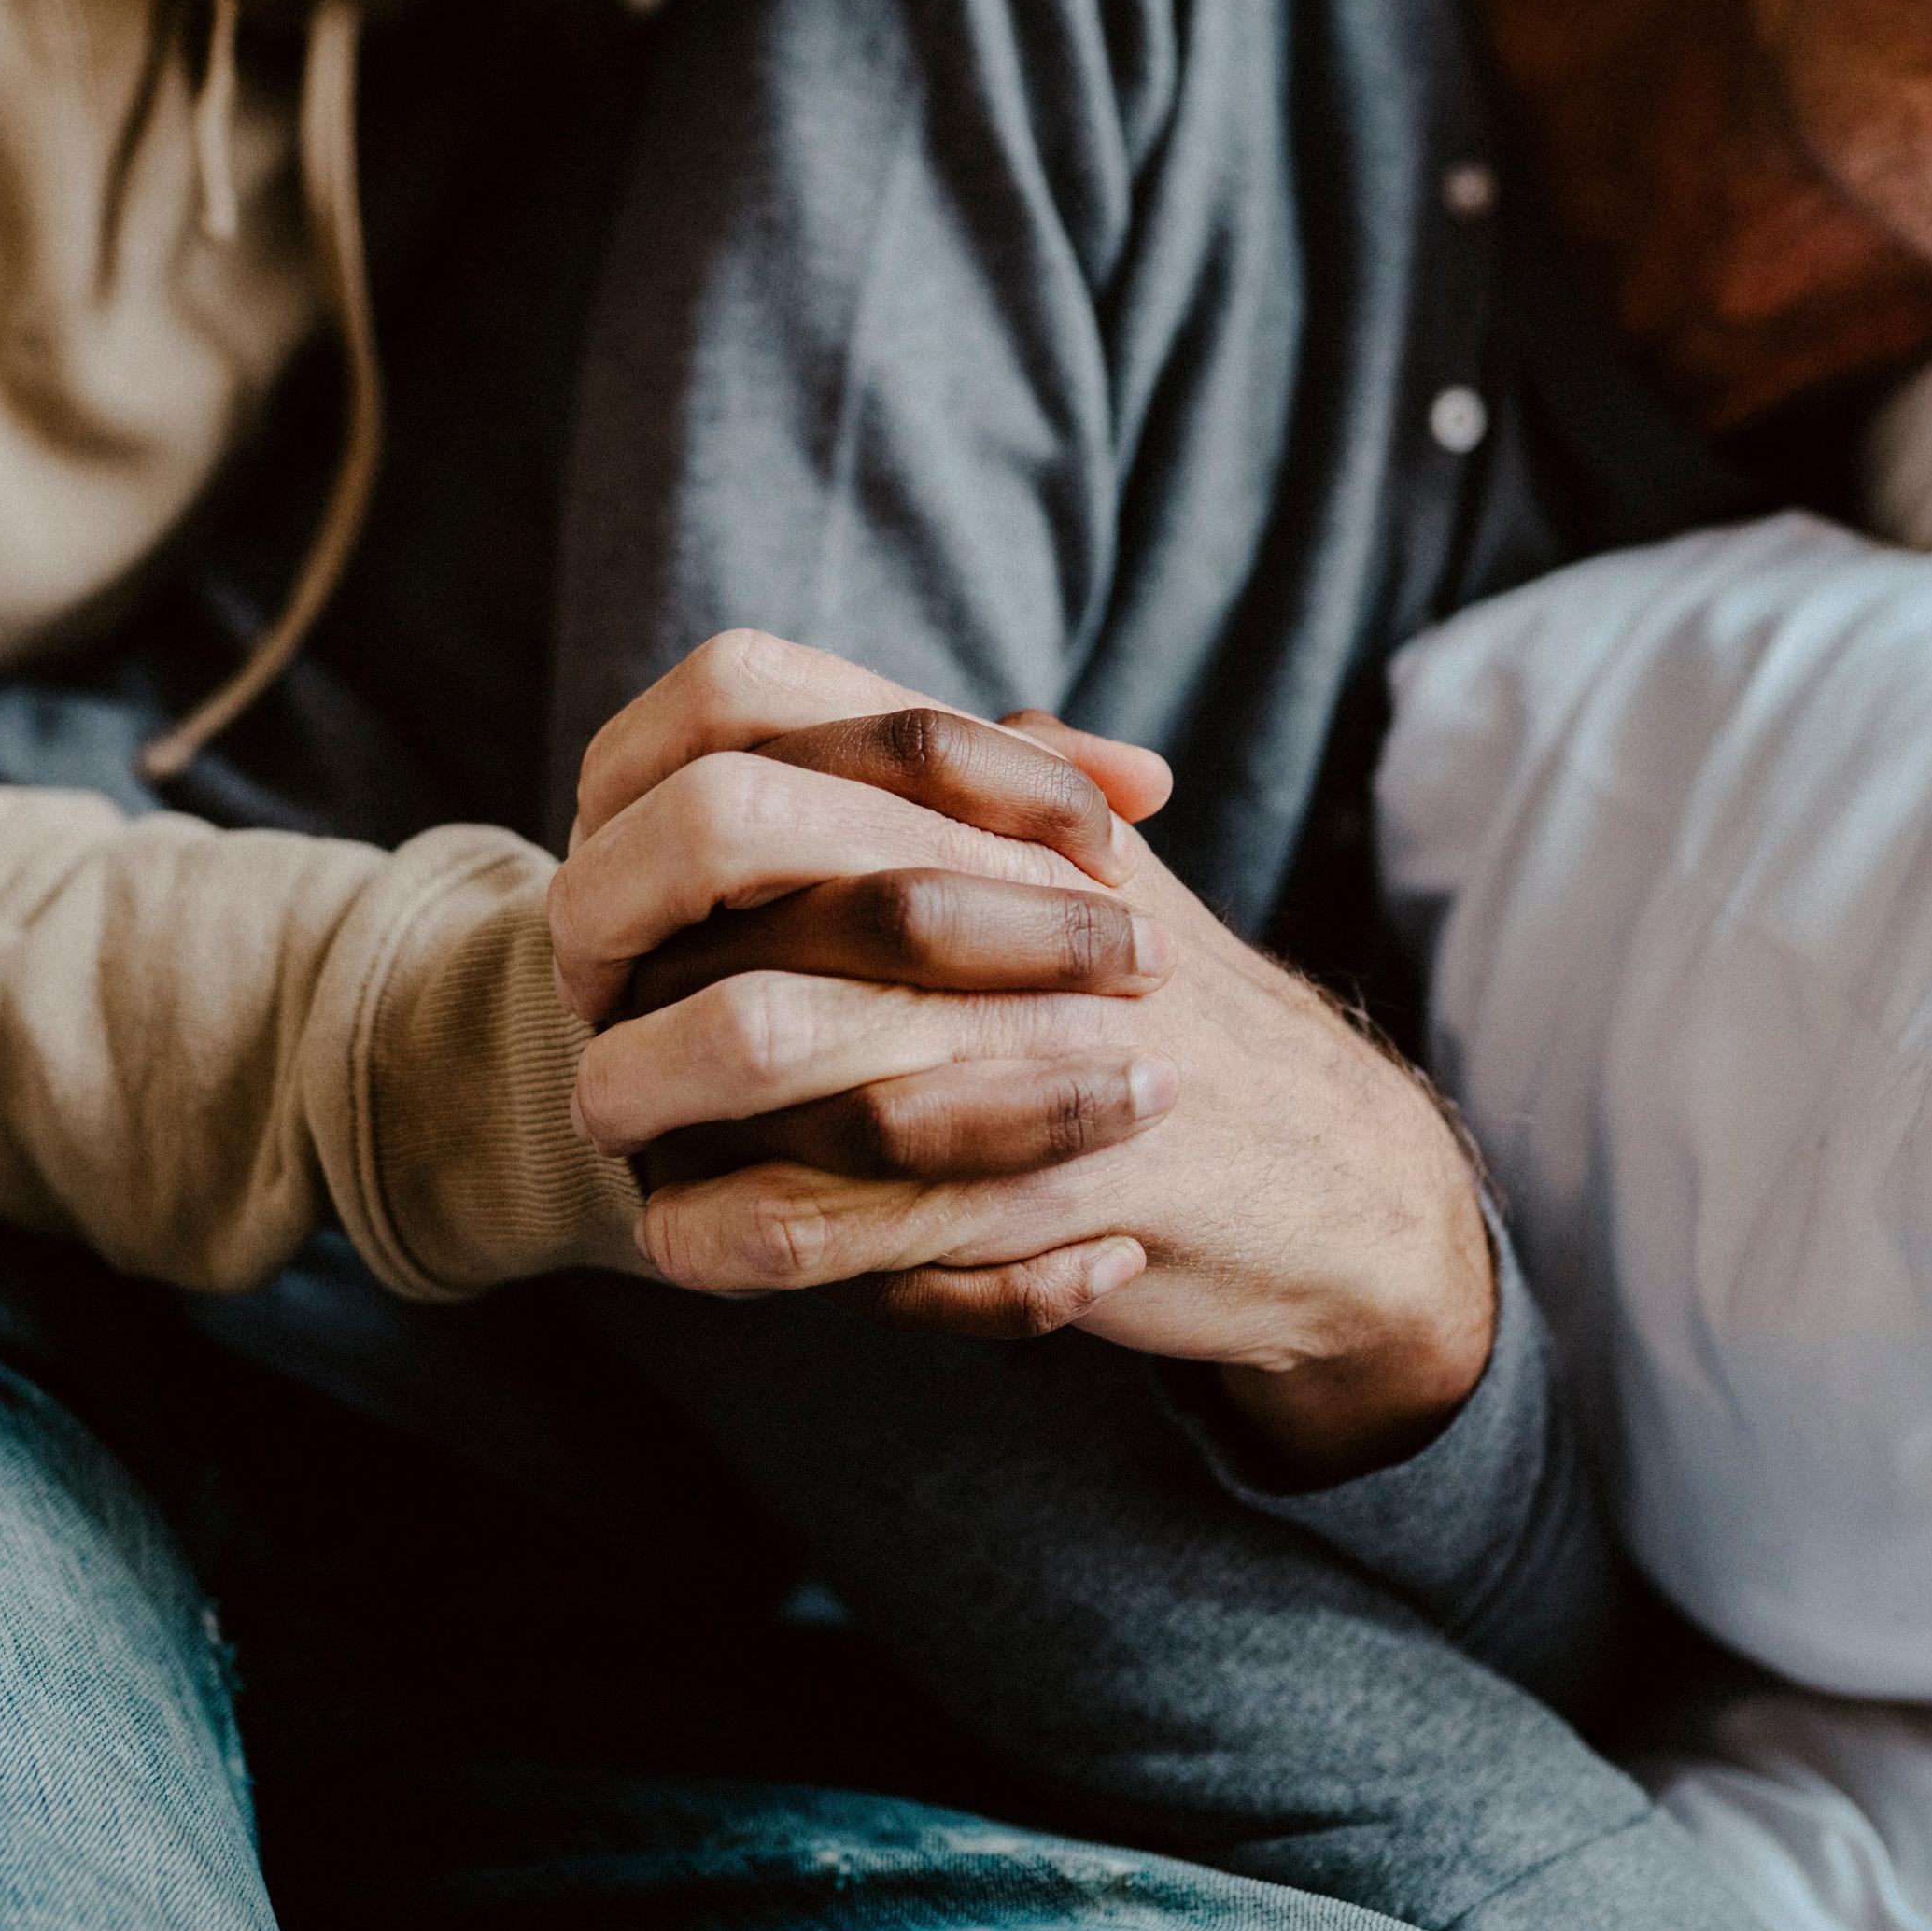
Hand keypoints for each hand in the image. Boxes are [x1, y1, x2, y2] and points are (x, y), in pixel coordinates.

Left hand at [554, 634, 1497, 1476]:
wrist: (1337, 1175)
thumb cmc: (1165, 1015)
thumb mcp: (1074, 863)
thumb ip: (951, 780)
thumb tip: (778, 723)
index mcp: (979, 791)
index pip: (743, 692)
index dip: (636, 781)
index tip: (616, 881)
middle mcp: (997, 878)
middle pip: (725, 842)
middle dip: (611, 945)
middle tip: (594, 1014)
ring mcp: (1020, 1027)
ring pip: (751, 1037)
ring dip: (652, 1102)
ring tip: (624, 1137)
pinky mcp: (1035, 1183)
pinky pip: (819, 1214)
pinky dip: (725, 1235)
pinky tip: (681, 1238)